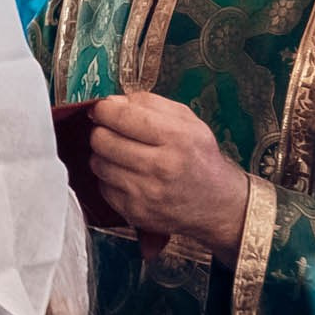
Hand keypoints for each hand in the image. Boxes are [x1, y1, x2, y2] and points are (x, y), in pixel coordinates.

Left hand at [89, 93, 250, 258]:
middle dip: (101, 131)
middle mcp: (162, 166)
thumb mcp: (187, 120)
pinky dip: (109, 178)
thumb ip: (149, 103)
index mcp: (177, 137)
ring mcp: (147, 193)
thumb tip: (111, 101)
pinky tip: (126, 174)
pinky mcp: (135, 212)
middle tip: (110, 131)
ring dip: (103, 155)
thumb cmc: (198, 156)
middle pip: (103, 140)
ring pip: (98, 164)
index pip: (122, 116)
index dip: (104, 109)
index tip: (102, 109)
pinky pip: (103, 187)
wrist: (217, 203)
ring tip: (119, 153)